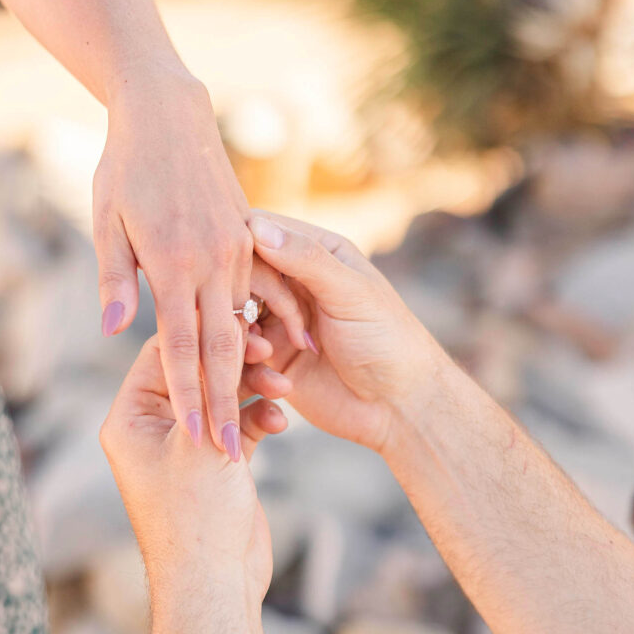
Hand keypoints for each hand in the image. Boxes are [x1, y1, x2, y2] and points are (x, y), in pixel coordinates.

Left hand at [93, 62, 306, 458]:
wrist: (171, 110)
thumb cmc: (126, 164)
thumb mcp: (107, 218)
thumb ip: (116, 277)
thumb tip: (117, 330)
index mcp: (175, 264)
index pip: (182, 348)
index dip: (190, 395)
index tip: (197, 437)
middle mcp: (214, 263)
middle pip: (223, 349)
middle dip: (225, 403)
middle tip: (228, 451)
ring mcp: (239, 253)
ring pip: (249, 325)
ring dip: (251, 374)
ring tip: (254, 419)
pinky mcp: (251, 243)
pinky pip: (267, 294)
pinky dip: (273, 327)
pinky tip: (278, 356)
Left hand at [100, 330, 287, 608]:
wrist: (214, 583)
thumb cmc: (196, 517)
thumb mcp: (199, 441)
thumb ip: (207, 385)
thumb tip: (220, 330)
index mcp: (130, 419)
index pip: (163, 354)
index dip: (202, 336)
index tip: (242, 324)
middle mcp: (153, 430)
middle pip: (195, 373)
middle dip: (235, 363)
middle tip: (269, 351)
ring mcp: (186, 448)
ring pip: (221, 398)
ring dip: (254, 391)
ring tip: (283, 388)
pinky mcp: (215, 465)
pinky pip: (237, 426)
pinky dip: (259, 420)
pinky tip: (281, 423)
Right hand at [248, 211, 435, 453]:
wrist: (399, 408)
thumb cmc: (388, 342)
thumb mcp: (350, 294)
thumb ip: (305, 260)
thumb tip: (254, 226)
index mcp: (317, 252)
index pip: (260, 231)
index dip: (241, 247)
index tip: (233, 271)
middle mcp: (295, 282)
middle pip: (239, 273)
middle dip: (242, 297)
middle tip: (263, 325)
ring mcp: (281, 320)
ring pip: (233, 314)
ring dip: (242, 333)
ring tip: (267, 354)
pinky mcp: (274, 359)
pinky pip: (240, 352)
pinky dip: (248, 363)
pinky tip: (275, 379)